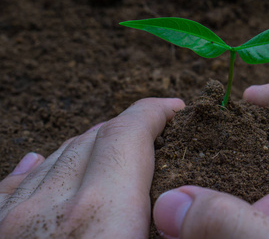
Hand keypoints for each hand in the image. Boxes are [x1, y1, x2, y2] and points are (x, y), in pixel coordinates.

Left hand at [0, 98, 184, 238]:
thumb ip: (168, 225)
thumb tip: (185, 204)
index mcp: (102, 219)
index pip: (127, 135)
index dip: (154, 113)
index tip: (174, 110)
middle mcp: (48, 211)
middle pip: (93, 139)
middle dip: (129, 129)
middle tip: (154, 136)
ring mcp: (11, 221)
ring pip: (56, 157)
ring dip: (90, 147)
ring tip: (113, 154)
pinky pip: (12, 186)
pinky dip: (37, 169)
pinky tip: (41, 162)